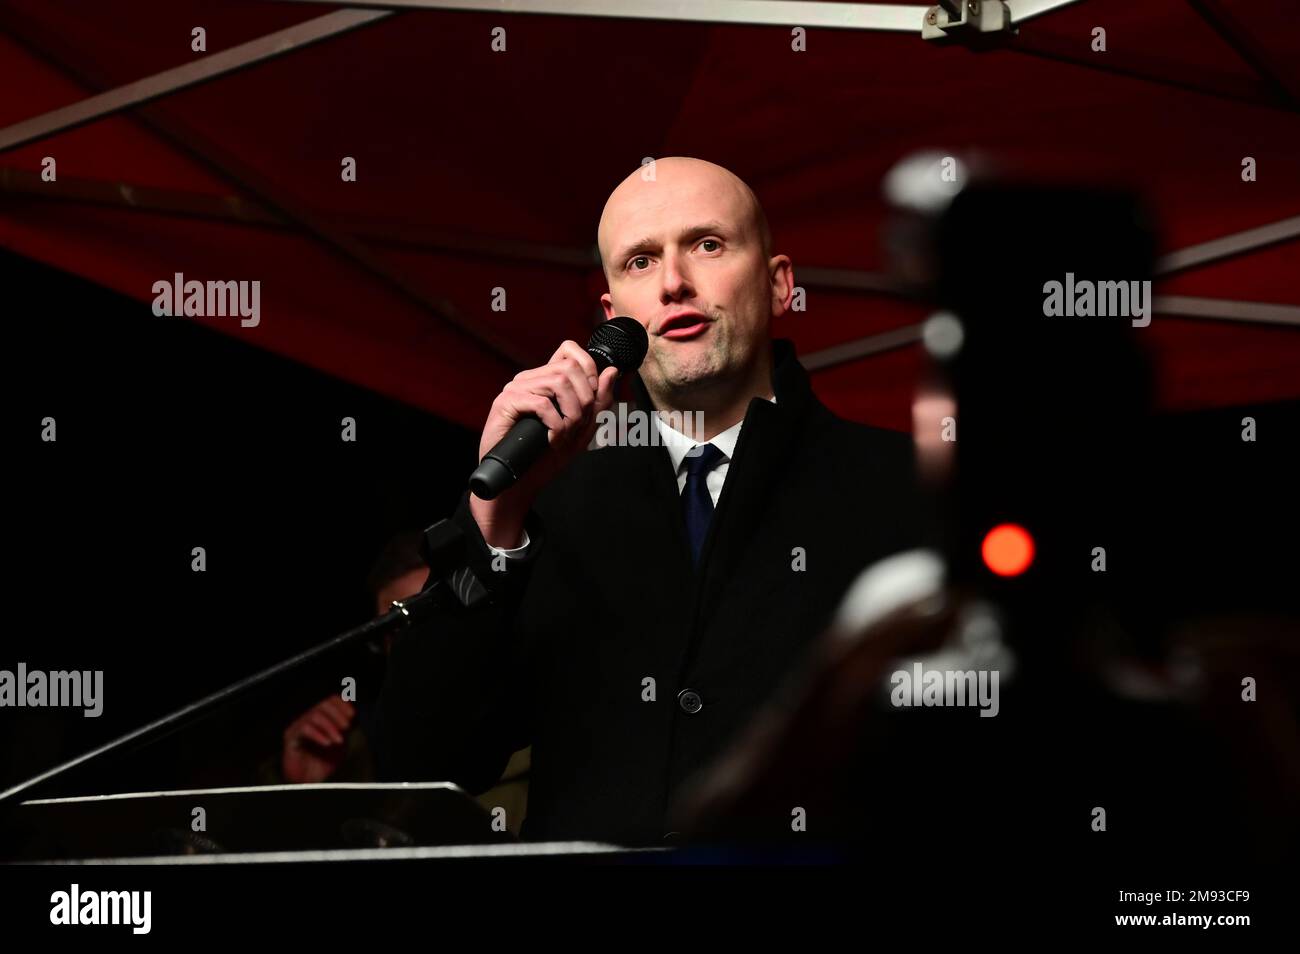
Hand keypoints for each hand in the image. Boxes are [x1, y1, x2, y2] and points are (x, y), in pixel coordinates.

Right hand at [281, 696, 355, 783]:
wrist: (307, 782)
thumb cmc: (323, 763)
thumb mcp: (340, 744)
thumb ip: (344, 728)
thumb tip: (353, 714)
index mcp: (321, 718)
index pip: (331, 700)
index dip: (343, 705)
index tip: (353, 716)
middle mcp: (309, 719)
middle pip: (323, 704)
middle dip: (338, 714)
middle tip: (346, 727)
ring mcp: (298, 726)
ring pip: (314, 715)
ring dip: (330, 726)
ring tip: (338, 740)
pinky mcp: (290, 737)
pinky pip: (304, 729)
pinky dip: (318, 735)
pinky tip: (327, 743)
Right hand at [470, 340, 618, 547]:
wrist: (519, 483)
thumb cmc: (546, 457)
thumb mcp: (582, 430)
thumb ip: (599, 402)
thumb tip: (612, 371)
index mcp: (545, 380)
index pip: (569, 350)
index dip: (588, 368)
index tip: (591, 398)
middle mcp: (529, 379)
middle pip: (569, 367)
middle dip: (585, 399)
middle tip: (578, 425)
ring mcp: (515, 389)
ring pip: (558, 381)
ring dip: (571, 412)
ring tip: (565, 433)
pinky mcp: (505, 403)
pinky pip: (540, 402)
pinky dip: (554, 423)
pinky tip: (552, 439)